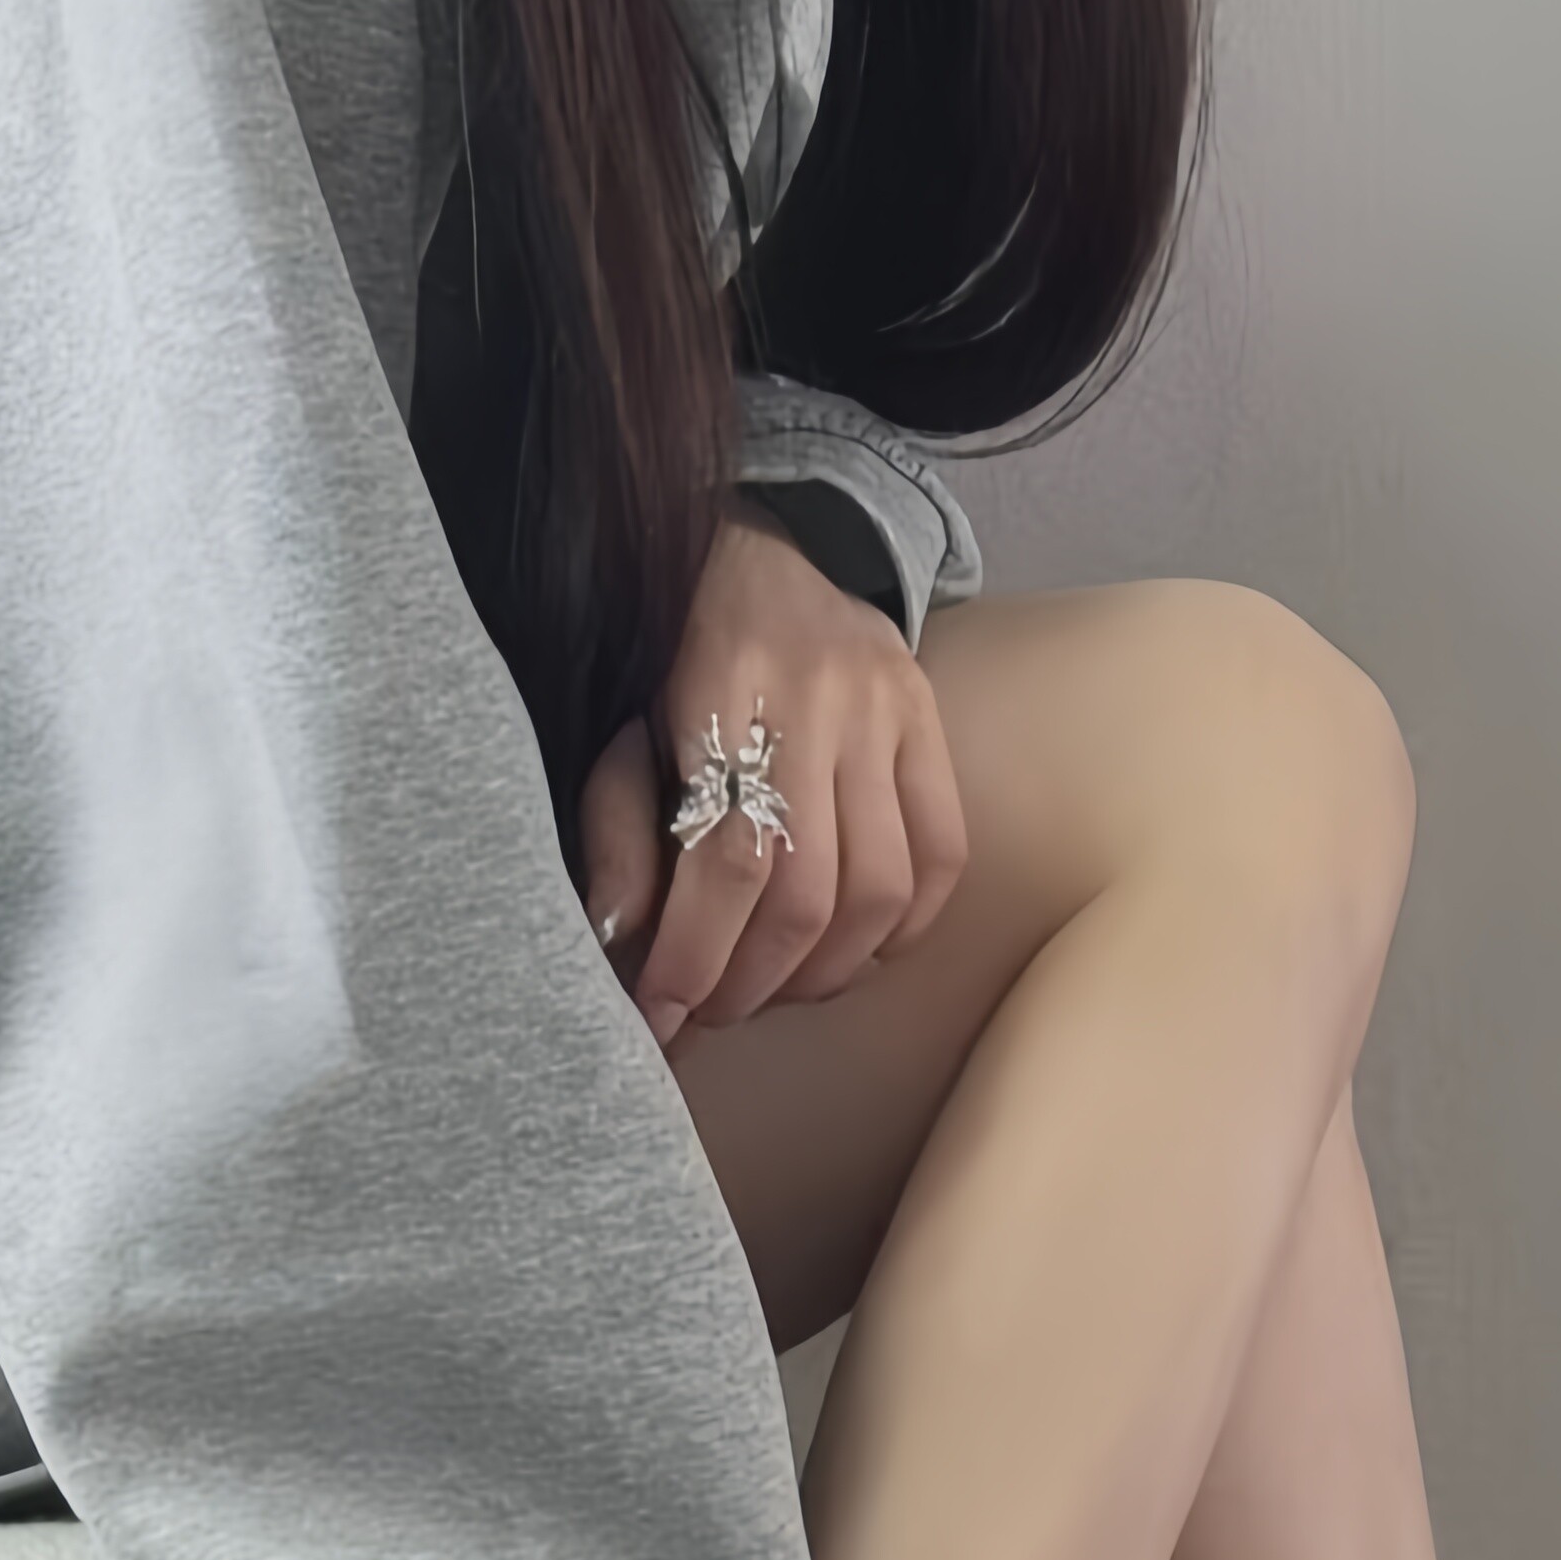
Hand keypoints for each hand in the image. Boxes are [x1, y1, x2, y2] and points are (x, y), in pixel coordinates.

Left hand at [576, 500, 967, 1044]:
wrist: (758, 545)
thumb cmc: (671, 650)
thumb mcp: (618, 723)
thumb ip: (618, 829)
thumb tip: (621, 939)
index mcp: (721, 683)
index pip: (724, 858)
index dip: (696, 955)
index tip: (663, 1014)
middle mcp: (818, 696)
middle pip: (806, 891)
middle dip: (755, 979)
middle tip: (715, 1010)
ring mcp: (887, 708)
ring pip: (879, 887)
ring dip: (826, 970)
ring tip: (777, 988)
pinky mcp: (929, 721)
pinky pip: (943, 855)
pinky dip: (903, 928)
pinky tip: (852, 952)